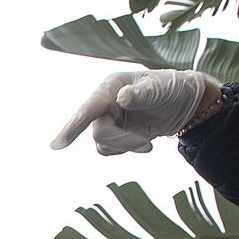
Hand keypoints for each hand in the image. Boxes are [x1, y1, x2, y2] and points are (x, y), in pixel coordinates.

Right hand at [51, 70, 212, 154]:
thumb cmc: (170, 88)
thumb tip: (122, 98)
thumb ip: (140, 94)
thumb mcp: (159, 88)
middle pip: (99, 132)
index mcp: (110, 88)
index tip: (56, 146)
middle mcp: (103, 104)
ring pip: (103, 144)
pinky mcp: (113, 134)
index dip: (73, 127)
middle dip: (122, 141)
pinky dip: (126, 149)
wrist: (183, 104)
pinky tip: (143, 142)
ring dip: (126, 147)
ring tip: (148, 142)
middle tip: (146, 145)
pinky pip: (110, 150)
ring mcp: (107, 120)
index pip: (88, 109)